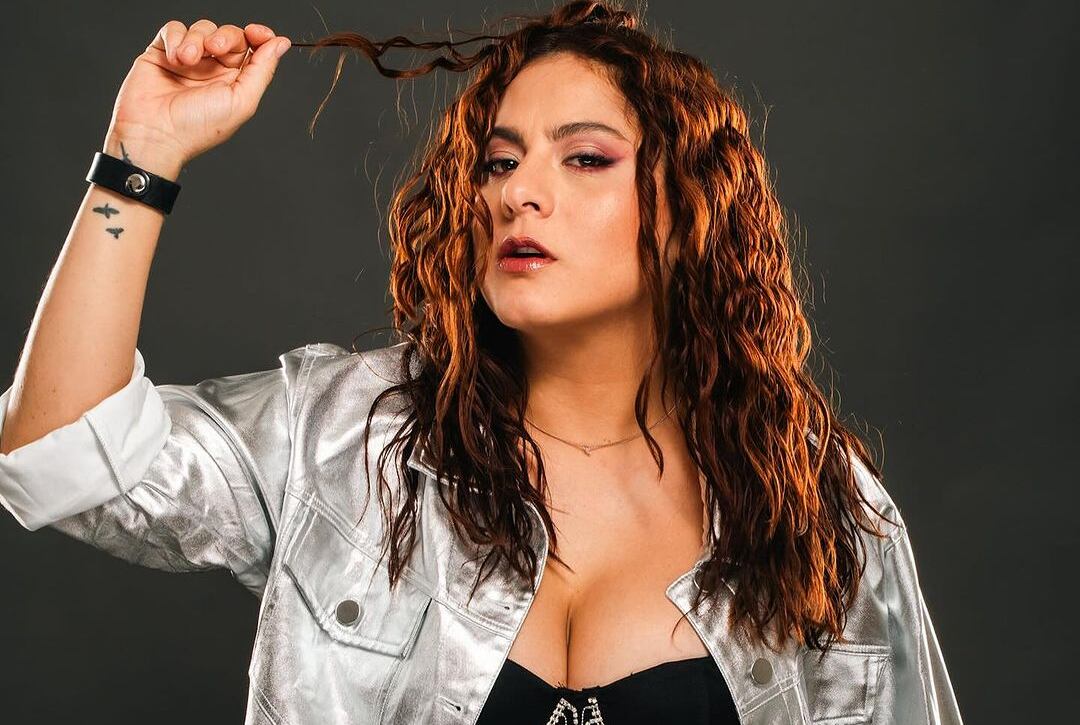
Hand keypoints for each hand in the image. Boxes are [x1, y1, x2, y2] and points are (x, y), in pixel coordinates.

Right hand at [102, 19, 290, 172]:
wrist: (153, 133)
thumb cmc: (197, 127)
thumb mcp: (241, 100)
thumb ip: (262, 70)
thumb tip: (282, 43)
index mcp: (236, 82)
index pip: (254, 48)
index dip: (259, 35)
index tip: (256, 33)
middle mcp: (214, 70)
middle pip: (229, 34)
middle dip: (225, 36)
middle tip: (214, 49)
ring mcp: (188, 61)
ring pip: (202, 28)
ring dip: (196, 40)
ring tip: (187, 61)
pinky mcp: (162, 53)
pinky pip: (173, 29)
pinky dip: (176, 38)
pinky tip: (174, 59)